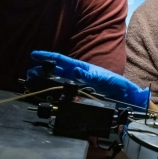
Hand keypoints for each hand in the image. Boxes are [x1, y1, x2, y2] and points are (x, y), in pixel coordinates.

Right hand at [29, 50, 148, 109]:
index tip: (34, 55)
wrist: (129, 102)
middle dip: (43, 71)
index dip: (49, 57)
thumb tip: (75, 70)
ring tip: (32, 85)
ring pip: (59, 84)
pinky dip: (54, 97)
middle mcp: (79, 78)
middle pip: (57, 72)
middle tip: (29, 74)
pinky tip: (45, 99)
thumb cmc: (120, 88)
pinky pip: (64, 97)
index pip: (63, 60)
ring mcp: (79, 89)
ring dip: (45, 83)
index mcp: (84, 69)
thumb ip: (92, 76)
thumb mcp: (107, 80)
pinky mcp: (80, 100)